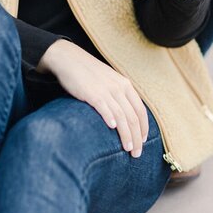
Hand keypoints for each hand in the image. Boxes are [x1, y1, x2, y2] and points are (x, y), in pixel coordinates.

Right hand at [38, 40, 148, 156]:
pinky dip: (110, 118)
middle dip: (137, 137)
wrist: (68, 59)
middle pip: (133, 117)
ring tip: (128, 149)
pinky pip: (104, 108)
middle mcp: (119, 88)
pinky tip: (112, 129)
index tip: (144, 141)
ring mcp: (106, 90)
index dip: (144, 128)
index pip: (140, 111)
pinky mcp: (92, 93)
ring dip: (126, 135)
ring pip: (122, 117)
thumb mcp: (108, 81)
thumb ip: (118, 95)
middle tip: (136, 153)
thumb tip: (123, 116)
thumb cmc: (87, 73)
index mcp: (125, 85)